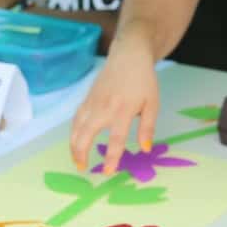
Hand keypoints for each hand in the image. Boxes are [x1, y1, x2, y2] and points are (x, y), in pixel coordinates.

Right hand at [69, 30, 158, 173]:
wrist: (129, 55)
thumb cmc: (144, 80)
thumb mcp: (152, 103)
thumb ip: (148, 127)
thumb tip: (145, 149)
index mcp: (123, 110)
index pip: (116, 139)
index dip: (112, 157)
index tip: (107, 172)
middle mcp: (104, 107)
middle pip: (86, 134)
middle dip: (81, 153)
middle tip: (83, 168)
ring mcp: (93, 102)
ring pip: (77, 127)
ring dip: (73, 145)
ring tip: (77, 160)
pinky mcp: (87, 98)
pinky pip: (76, 118)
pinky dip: (73, 132)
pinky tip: (75, 142)